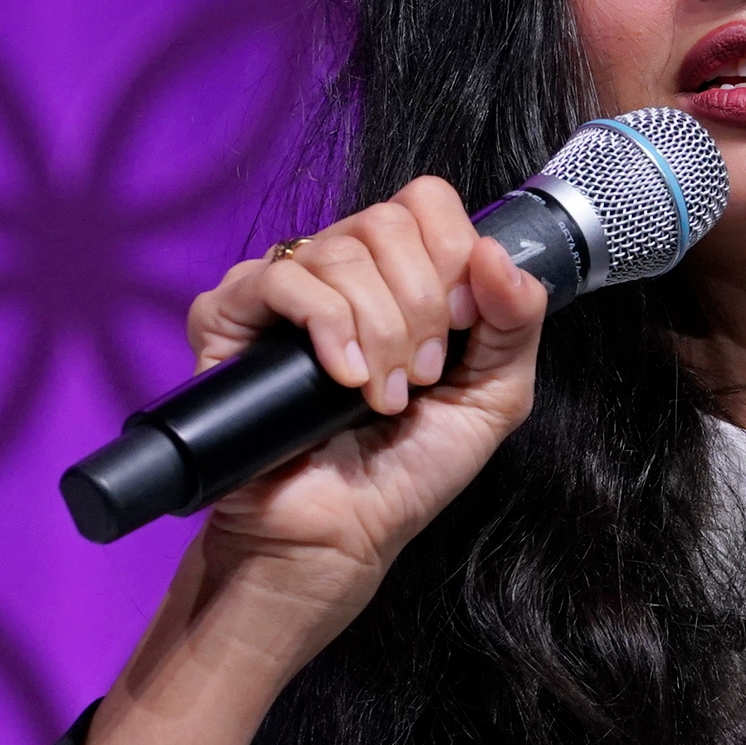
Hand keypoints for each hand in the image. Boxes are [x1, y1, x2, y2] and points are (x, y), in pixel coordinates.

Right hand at [59, 177, 549, 744]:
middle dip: (420, 307)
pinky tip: (340, 378)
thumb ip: (516, 322)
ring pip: (342, 250)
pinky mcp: (229, 317)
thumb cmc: (403, 476)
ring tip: (377, 396)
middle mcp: (341, 272)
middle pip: (389, 222)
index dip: (451, 259)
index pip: (427, 204)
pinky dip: (326, 326)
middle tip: (415, 378)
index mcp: (401, 278)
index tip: (456, 331)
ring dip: (380, 331)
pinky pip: (283, 280)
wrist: (335, 540)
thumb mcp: (492, 399)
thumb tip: (499, 253)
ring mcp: (283, 291)